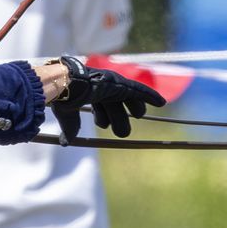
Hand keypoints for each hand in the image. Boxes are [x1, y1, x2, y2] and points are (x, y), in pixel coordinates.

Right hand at [51, 55, 165, 142]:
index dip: (102, 117)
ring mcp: (112, 85)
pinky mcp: (121, 84)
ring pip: (129, 100)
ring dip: (135, 109)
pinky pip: (140, 91)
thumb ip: (71, 127)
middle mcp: (101, 88)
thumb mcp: (67, 114)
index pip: (99, 106)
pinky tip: (161, 103)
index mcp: (87, 94)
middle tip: (122, 133)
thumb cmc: (65, 97)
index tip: (105, 125)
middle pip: (115, 106)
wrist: (68, 84)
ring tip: (139, 116)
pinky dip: (151, 96)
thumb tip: (65, 143)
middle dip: (118, 119)